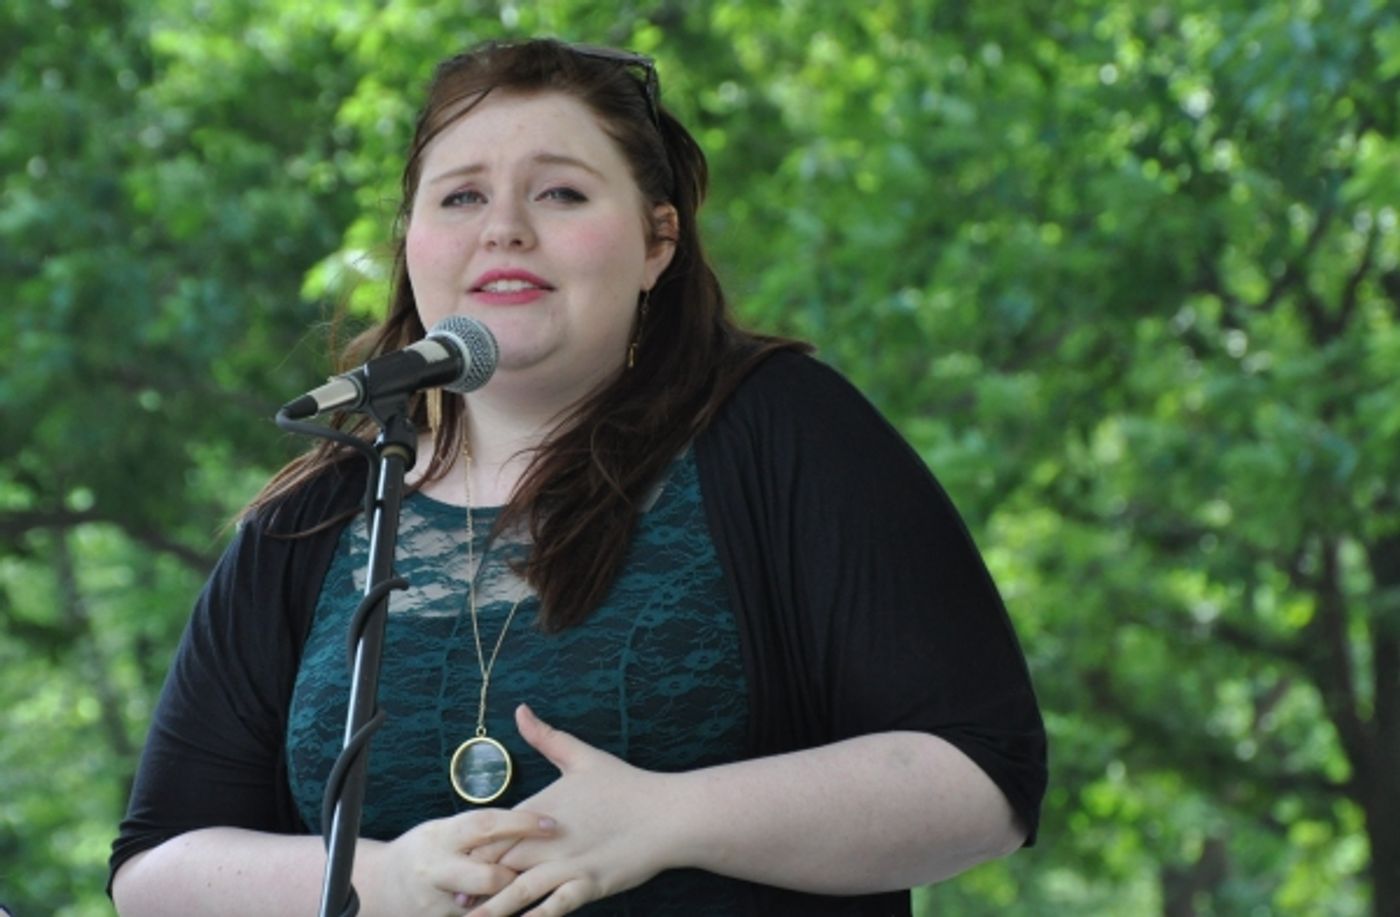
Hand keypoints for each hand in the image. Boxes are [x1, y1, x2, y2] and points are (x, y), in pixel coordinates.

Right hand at [359, 807, 556, 915]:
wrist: (380, 885)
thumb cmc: (423, 849)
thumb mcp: (443, 830)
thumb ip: (476, 832)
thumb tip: (523, 823)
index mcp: (441, 836)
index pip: (487, 825)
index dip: (522, 823)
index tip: (551, 824)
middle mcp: (436, 869)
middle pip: (489, 877)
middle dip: (514, 876)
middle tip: (530, 871)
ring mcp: (435, 902)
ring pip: (484, 905)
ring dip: (505, 900)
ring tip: (522, 892)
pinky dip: (490, 911)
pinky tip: (504, 907)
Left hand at [464, 705, 676, 916]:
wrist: (667, 813)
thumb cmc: (625, 785)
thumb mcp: (582, 756)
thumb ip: (546, 737)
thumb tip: (521, 710)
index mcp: (539, 811)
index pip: (491, 835)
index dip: (469, 853)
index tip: (449, 867)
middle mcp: (547, 840)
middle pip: (496, 866)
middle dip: (472, 886)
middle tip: (447, 902)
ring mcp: (568, 865)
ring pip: (518, 891)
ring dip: (493, 909)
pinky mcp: (589, 885)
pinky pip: (556, 906)